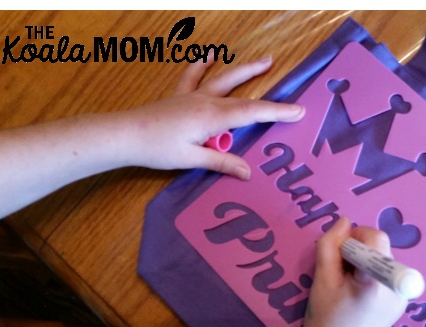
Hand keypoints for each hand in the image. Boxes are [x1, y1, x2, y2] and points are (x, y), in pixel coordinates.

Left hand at [118, 57, 303, 176]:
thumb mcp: (192, 159)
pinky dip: (202, 65)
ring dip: (242, 70)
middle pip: (240, 90)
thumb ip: (221, 161)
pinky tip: (208, 56)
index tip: (298, 111)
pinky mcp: (179, 97)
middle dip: (264, 85)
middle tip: (284, 79)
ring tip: (261, 62)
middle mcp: (205, 101)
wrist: (127, 134)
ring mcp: (192, 96)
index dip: (277, 112)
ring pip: (222, 79)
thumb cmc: (158, 149)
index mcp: (212, 117)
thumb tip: (248, 172)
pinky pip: (194, 77)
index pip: (251, 113)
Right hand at [303, 217, 407, 326]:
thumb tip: (344, 222)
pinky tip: (359, 296)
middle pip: (382, 249)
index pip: (376, 238)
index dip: (355, 238)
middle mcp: (397, 288)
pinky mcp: (401, 305)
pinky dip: (373, 277)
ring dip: (366, 264)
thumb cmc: (324, 320)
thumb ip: (330, 245)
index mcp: (378, 282)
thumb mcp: (322, 279)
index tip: (340, 253)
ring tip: (349, 287)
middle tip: (341, 273)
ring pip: (385, 262)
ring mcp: (402, 298)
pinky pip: (388, 277)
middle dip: (361, 252)